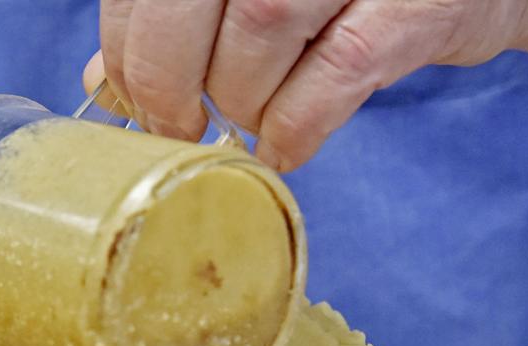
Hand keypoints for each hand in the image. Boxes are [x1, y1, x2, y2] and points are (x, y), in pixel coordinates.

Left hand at [88, 0, 527, 170]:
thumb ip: (180, 23)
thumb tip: (106, 78)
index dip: (127, 46)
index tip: (134, 99)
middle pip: (189, 0)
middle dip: (167, 80)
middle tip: (178, 125)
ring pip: (259, 30)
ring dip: (241, 99)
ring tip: (251, 119)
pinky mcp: (421, 3)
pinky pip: (337, 73)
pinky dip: (297, 127)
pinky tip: (285, 149)